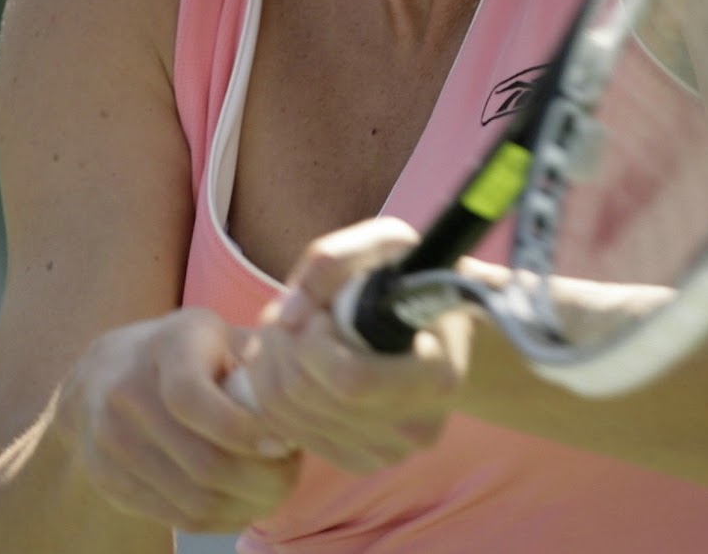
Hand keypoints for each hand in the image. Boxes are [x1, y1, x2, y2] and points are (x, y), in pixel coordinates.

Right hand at [58, 307, 301, 531]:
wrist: (101, 374)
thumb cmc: (184, 351)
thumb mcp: (217, 334)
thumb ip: (258, 355)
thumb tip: (304, 385)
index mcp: (165, 345)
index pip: (192, 399)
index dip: (243, 431)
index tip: (284, 443)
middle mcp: (127, 389)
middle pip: (201, 462)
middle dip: (262, 480)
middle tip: (290, 475)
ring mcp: (110, 439)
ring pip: (192, 500)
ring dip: (246, 505)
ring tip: (273, 489)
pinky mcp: (107, 477)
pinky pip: (177, 517)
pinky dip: (221, 518)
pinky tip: (241, 501)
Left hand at [237, 218, 476, 473]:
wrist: (438, 329)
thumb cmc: (408, 278)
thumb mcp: (383, 244)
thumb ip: (332, 261)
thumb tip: (288, 316)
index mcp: (434, 375)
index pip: (349, 381)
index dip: (313, 341)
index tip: (322, 312)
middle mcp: (415, 427)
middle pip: (305, 394)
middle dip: (281, 342)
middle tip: (297, 314)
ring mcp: (388, 452)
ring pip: (284, 413)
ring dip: (269, 361)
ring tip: (295, 332)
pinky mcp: (360, 462)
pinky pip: (285, 430)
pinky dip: (272, 389)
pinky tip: (295, 361)